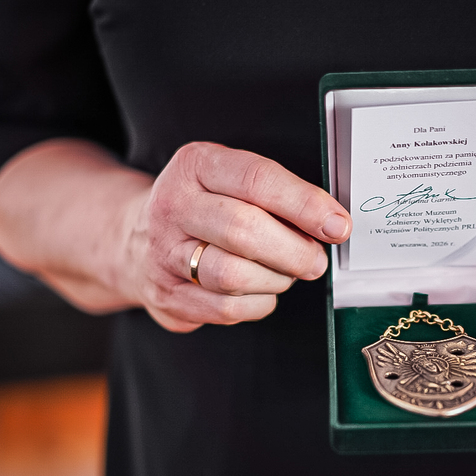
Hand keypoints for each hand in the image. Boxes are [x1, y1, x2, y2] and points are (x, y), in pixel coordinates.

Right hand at [120, 142, 350, 331]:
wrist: (138, 237)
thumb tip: (330, 223)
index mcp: (195, 166)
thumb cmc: (203, 206)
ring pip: (234, 276)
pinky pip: (226, 309)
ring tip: (285, 272)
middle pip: (244, 231)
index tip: (336, 224)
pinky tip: (261, 290)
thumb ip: (277, 193)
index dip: (305, 205)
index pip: (257, 181)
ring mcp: (164, 254)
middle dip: (294, 251)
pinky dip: (258, 303)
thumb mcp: (231, 178)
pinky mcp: (167, 295)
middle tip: (315, 259)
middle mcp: (173, 206)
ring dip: (276, 279)